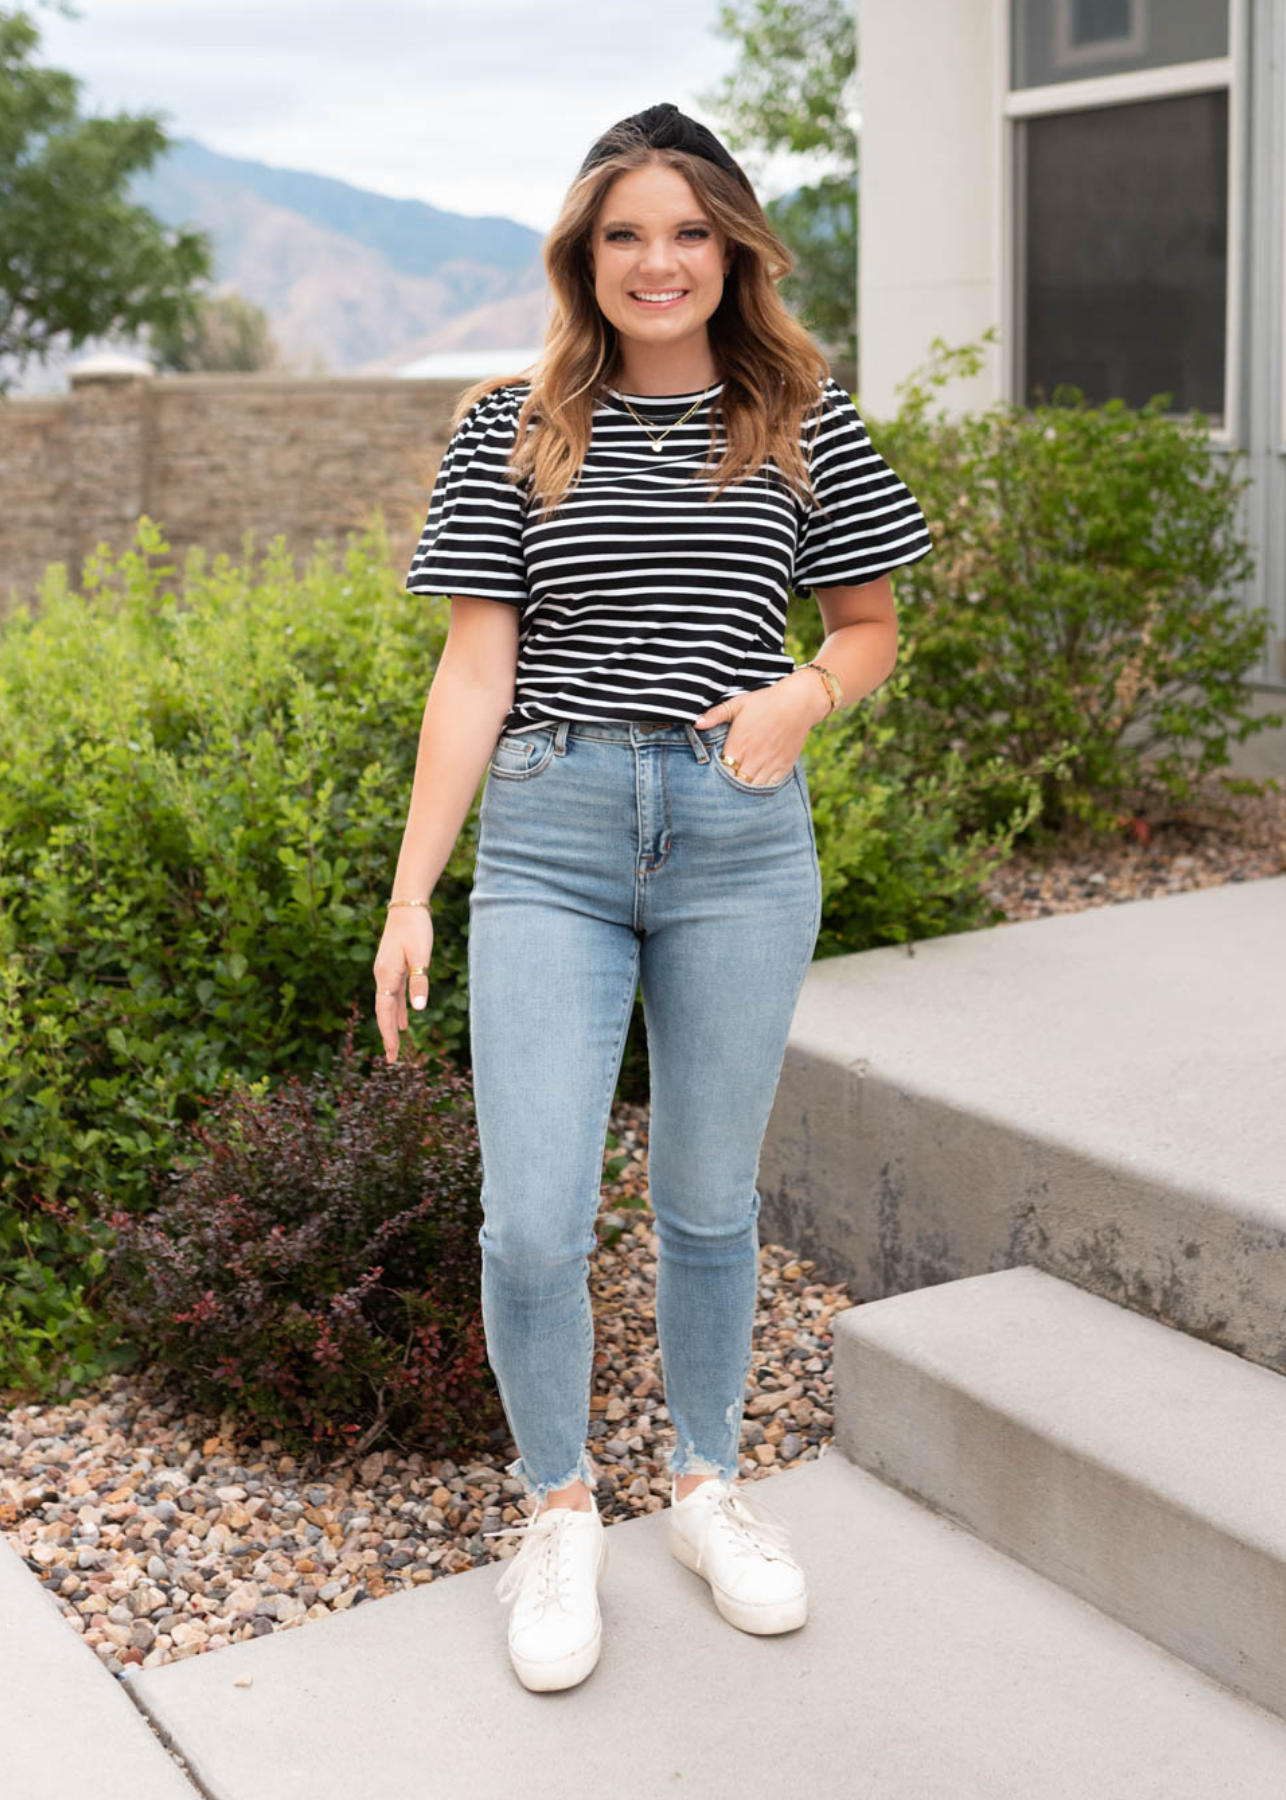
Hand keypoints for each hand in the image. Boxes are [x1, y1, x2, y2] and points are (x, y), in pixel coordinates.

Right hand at [373, 906, 433, 1063]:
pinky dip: (397, 1010)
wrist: (406, 906)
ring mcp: (386, 972)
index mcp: (386, 976)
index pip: (384, 1012)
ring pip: (388, 1005)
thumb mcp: (421, 956)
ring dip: (392, 1025)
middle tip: (392, 1060)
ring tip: (396, 1046)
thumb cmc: (415, 929)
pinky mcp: (393, 967)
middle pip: (384, 1012)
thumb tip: (418, 1010)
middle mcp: (382, 976)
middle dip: (388, 1036)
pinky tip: (405, 1022)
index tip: (392, 1054)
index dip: (388, 1034)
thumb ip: (419, 982)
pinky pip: (394, 995)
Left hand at [693, 672, 827, 785]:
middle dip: (728, 786)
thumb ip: (715, 715)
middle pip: (735, 784)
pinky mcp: (783, 768)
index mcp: (739, 745)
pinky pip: (770, 787)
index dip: (716, 775)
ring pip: (752, 789)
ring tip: (737, 789)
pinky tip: (755, 787)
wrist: (798, 703)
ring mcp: (769, 765)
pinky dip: (761, 790)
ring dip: (744, 790)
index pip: (721, 771)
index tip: (713, 773)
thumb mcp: (737, 704)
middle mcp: (753, 759)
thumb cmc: (765, 702)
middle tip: (723, 785)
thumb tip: (696, 722)